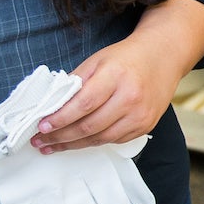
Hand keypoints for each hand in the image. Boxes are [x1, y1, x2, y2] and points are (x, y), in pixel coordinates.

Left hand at [37, 33, 186, 150]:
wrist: (163, 57)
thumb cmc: (126, 58)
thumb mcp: (97, 60)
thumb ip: (75, 82)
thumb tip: (51, 105)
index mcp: (115, 76)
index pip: (83, 104)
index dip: (60, 118)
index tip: (42, 126)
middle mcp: (130, 98)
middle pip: (90, 125)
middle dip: (61, 136)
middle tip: (40, 140)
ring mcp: (140, 115)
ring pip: (100, 138)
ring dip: (73, 144)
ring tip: (52, 146)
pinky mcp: (145, 126)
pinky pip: (113, 140)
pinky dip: (92, 142)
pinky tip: (77, 142)